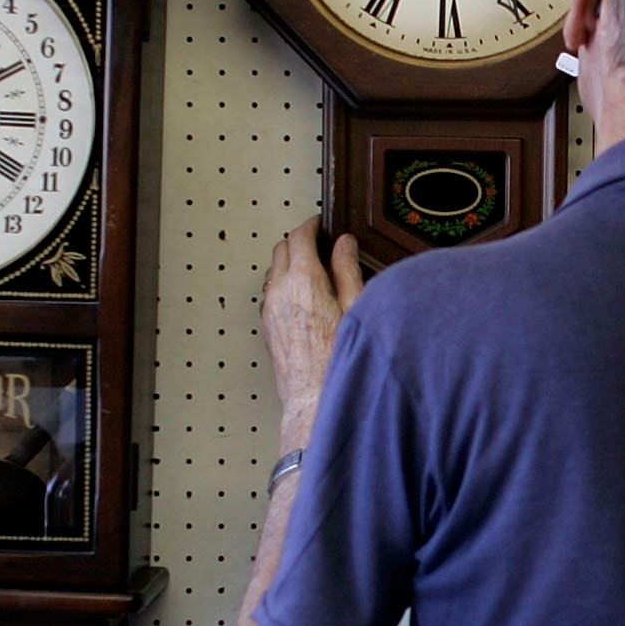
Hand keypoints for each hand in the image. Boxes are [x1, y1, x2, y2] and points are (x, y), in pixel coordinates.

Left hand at [261, 222, 364, 449]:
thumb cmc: (340, 361)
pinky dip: (285, 284)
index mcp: (304, 281)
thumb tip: (345, 246)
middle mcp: (281, 292)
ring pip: (274, 271)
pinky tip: (304, 296)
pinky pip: (272, 293)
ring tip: (313, 268)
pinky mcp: (268, 327)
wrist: (316, 401)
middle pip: (281, 249)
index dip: (311, 225)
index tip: (321, 224)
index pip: (299, 236)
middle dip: (299, 240)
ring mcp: (271, 310)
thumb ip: (348, 271)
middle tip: (318, 242)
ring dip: (290, 263)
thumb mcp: (356, 308)